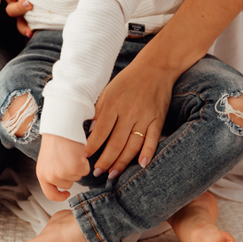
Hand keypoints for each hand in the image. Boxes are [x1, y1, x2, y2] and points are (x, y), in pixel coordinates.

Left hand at [37, 134, 89, 200]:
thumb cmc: (55, 140)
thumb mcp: (47, 160)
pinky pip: (85, 170)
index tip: (66, 194)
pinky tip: (77, 152)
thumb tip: (62, 186)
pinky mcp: (76, 167)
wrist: (60, 127)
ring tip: (70, 153)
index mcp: (42, 174)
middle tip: (67, 158)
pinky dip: (84, 162)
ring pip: (77, 177)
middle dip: (70, 174)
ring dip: (77, 167)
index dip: (60, 196)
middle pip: (67, 185)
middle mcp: (51, 176)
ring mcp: (63, 173)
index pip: (50, 194)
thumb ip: (52, 174)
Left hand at [85, 58, 176, 179]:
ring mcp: (145, 117)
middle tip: (96, 173)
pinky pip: (153, 139)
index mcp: (114, 104)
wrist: (156, 67)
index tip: (84, 157)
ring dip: (122, 162)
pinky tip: (142, 165)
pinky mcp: (158, 119)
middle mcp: (129, 112)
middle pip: (116, 142)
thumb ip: (99, 109)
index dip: (92, 146)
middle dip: (105, 160)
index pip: (101, 130)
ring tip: (113, 174)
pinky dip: (148, 153)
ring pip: (133, 145)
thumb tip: (90, 129)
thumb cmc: (128, 80)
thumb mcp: (108, 90)